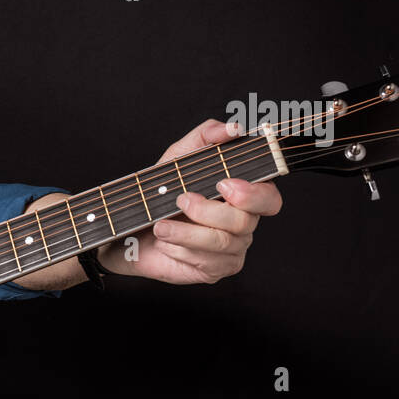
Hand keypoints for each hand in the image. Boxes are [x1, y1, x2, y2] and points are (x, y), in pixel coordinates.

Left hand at [97, 119, 282, 283]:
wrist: (129, 233)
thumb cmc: (159, 195)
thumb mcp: (177, 158)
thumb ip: (205, 137)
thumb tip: (233, 129)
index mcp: (243, 196)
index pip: (269, 198)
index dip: (253, 194)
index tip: (224, 185)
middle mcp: (243, 224)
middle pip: (243, 221)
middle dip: (208, 211)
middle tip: (180, 200)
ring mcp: (232, 250)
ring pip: (222, 243)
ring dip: (186, 232)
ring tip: (161, 225)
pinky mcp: (215, 270)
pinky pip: (207, 262)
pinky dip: (181, 249)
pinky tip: (166, 243)